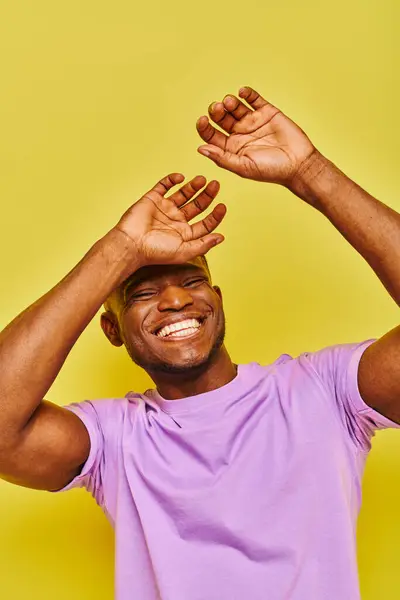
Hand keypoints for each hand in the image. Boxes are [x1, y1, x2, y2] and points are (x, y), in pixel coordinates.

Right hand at [114, 173, 225, 269]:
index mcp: (185, 234)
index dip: (215, 215)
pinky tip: (180, 177)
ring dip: (193, 186)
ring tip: (202, 179)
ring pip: (183, 193)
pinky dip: (172, 179)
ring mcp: (165, 208)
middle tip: (215, 185)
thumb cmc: (155, 252)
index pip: (205, 223)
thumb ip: (203, 244)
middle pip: (197, 205)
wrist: (131, 244)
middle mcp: (176, 220)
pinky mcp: (152, 199)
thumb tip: (221, 237)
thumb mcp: (184, 252)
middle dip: (207, 195)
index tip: (222, 206)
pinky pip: (164, 186)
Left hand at [196, 87, 315, 185]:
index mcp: (230, 148)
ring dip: (229, 102)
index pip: (211, 134)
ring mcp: (252, 121)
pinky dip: (247, 93)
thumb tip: (200, 148)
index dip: (204, 127)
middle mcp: (239, 133)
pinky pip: (254, 99)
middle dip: (216, 111)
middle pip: (221, 118)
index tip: (202, 120)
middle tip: (217, 107)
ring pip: (235, 107)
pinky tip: (242, 92)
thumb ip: (222, 158)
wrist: (298, 164)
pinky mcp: (267, 112)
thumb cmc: (271, 171)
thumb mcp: (243, 167)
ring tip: (229, 101)